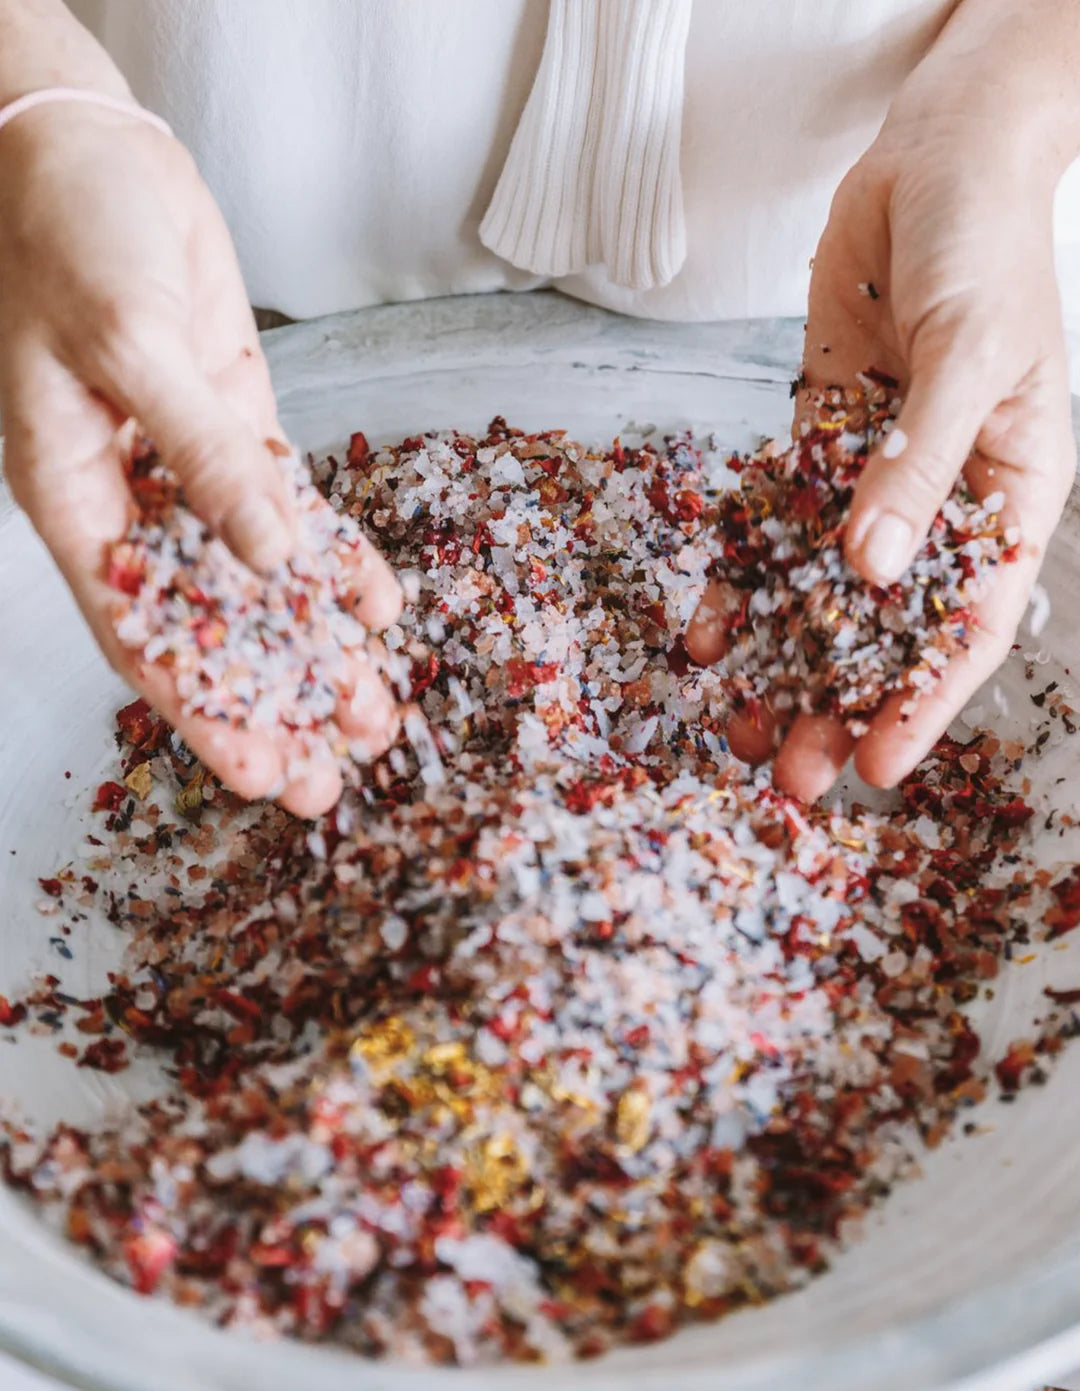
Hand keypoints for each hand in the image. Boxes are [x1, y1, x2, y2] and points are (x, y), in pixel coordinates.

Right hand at [0, 102, 401, 815]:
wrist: (89, 146)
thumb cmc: (67, 233)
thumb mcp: (129, 348)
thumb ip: (203, 457)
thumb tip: (270, 561)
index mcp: (74, 500)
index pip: (143, 635)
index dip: (202, 712)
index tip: (258, 774)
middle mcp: (132, 499)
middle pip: (208, 628)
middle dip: (273, 701)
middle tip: (333, 774)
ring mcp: (188, 466)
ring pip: (259, 582)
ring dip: (316, 647)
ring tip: (374, 713)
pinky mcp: (235, 426)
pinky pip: (290, 508)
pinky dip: (334, 558)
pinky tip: (377, 607)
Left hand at [688, 95, 1075, 800]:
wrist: (933, 160)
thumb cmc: (985, 246)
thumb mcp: (971, 355)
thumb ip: (918, 464)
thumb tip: (867, 570)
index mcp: (1011, 493)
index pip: (969, 621)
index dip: (924, 700)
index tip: (877, 764)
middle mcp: (940, 501)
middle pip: (885, 626)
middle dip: (836, 701)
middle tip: (786, 777)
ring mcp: (873, 475)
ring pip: (821, 592)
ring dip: (781, 659)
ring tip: (736, 728)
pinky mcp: (818, 443)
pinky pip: (774, 527)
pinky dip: (743, 580)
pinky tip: (710, 633)